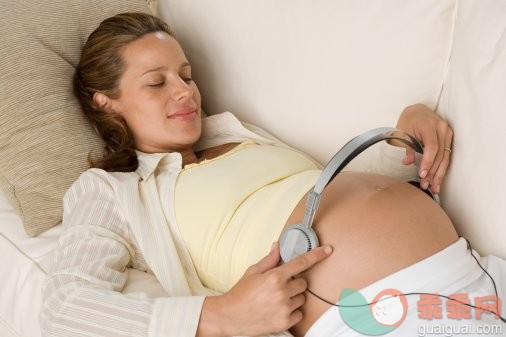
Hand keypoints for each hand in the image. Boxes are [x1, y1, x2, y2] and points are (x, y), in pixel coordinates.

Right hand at [197, 243, 331, 336]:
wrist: (230, 317)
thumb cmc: (240, 294)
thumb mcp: (252, 272)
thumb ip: (269, 260)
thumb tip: (278, 246)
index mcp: (274, 277)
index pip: (301, 262)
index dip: (317, 255)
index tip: (327, 250)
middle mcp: (281, 292)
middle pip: (303, 283)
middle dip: (294, 283)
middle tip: (280, 286)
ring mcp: (284, 308)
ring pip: (301, 298)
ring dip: (293, 297)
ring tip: (276, 299)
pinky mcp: (285, 322)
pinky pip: (299, 313)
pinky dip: (292, 311)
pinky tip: (277, 309)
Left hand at [395, 104, 452, 193]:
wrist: (417, 111)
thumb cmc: (408, 121)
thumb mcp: (403, 132)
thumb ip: (407, 147)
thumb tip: (407, 163)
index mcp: (429, 125)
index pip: (432, 147)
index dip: (428, 162)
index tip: (422, 174)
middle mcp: (442, 129)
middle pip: (440, 154)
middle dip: (432, 172)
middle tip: (425, 185)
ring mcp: (447, 133)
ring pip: (445, 157)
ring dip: (439, 174)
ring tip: (433, 188)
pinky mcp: (449, 138)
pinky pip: (446, 155)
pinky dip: (441, 168)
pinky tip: (438, 179)